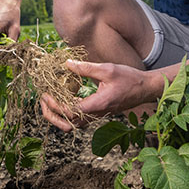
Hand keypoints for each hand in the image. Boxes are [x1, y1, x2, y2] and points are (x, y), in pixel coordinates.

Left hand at [40, 60, 158, 131]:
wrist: (145, 88)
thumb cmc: (129, 78)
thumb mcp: (107, 69)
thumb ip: (85, 68)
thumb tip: (66, 63)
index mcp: (98, 104)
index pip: (70, 112)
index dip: (55, 105)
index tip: (46, 94)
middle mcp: (97, 114)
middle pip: (68, 125)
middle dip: (52, 116)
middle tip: (43, 101)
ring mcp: (98, 115)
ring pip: (73, 124)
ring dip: (59, 116)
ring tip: (50, 100)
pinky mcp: (99, 113)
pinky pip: (79, 118)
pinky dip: (68, 112)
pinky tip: (65, 97)